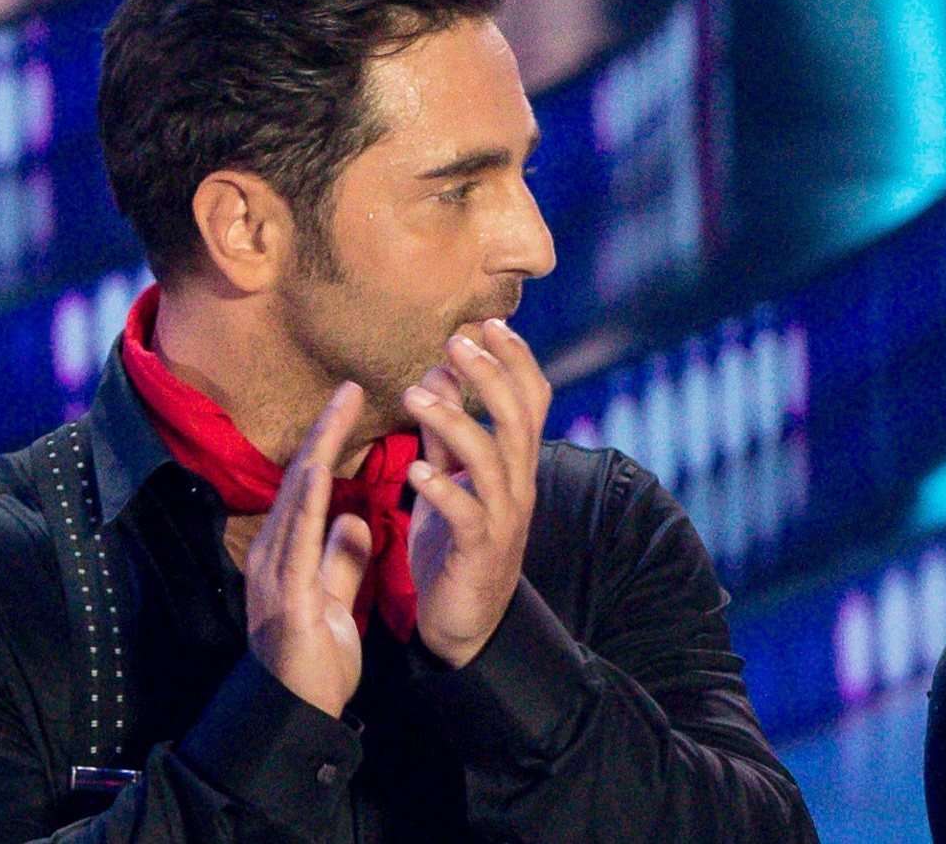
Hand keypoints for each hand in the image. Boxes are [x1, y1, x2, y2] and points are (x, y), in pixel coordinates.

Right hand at [244, 381, 374, 717]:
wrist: (298, 712)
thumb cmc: (315, 660)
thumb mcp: (335, 597)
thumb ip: (341, 558)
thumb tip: (354, 518)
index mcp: (290, 551)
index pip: (312, 484)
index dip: (331, 442)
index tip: (355, 403)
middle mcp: (276, 552)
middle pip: (300, 480)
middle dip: (325, 431)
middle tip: (351, 386)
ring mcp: (275, 571)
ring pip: (296, 500)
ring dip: (317, 452)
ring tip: (338, 412)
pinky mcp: (285, 595)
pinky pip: (296, 542)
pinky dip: (307, 504)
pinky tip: (318, 473)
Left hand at [406, 319, 550, 667]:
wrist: (464, 623)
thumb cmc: (454, 545)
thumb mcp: (449, 479)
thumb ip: (446, 433)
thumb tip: (437, 376)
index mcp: (514, 464)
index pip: (532, 400)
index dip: (517, 360)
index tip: (490, 322)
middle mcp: (518, 485)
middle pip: (518, 418)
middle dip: (489, 375)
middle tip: (456, 341)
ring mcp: (502, 518)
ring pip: (492, 459)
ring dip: (455, 421)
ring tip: (415, 394)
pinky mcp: (478, 551)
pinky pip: (466, 514)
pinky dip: (440, 488)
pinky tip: (413, 470)